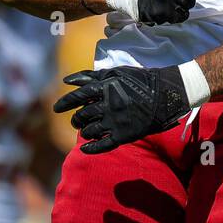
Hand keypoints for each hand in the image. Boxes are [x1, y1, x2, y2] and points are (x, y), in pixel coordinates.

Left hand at [54, 66, 190, 153]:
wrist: (166, 94)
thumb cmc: (140, 81)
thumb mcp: (115, 73)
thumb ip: (90, 76)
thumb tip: (67, 80)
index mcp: (105, 88)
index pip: (77, 97)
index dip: (65, 103)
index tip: (56, 108)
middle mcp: (108, 105)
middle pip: (82, 115)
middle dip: (76, 119)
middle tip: (77, 120)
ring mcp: (116, 121)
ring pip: (90, 131)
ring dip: (84, 132)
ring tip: (85, 131)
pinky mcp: (124, 135)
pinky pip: (103, 145)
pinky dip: (91, 148)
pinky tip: (86, 149)